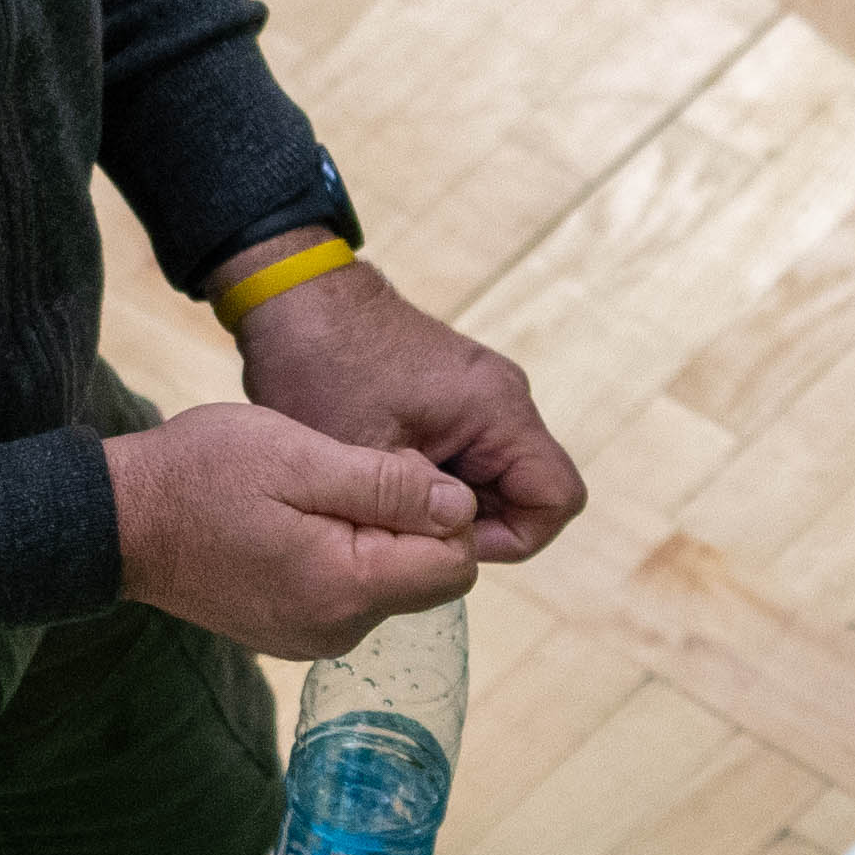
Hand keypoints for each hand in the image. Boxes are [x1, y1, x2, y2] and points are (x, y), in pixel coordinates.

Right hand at [105, 400, 478, 660]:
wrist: (120, 520)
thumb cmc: (205, 476)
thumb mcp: (302, 460)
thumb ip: (387, 487)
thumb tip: (460, 509)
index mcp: (348, 589)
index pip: (457, 564)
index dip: (439, 509)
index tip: (383, 473)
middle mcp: (338, 630)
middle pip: (426, 576)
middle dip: (405, 522)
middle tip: (339, 478)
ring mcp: (311, 638)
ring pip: (388, 581)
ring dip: (368, 535)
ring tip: (305, 497)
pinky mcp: (290, 631)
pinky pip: (348, 592)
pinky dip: (338, 554)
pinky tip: (290, 523)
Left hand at [230, 258, 586, 567]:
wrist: (298, 300)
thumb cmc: (325, 369)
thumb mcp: (364, 456)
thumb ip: (412, 510)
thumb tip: (446, 554)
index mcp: (499, 410)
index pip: (556, 500)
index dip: (509, 540)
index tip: (441, 539)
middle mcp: (504, 400)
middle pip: (528, 493)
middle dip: (472, 522)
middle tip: (404, 524)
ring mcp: (480, 396)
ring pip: (496, 479)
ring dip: (449, 502)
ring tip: (387, 498)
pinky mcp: (455, 396)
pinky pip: (469, 457)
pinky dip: (435, 480)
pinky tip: (384, 477)